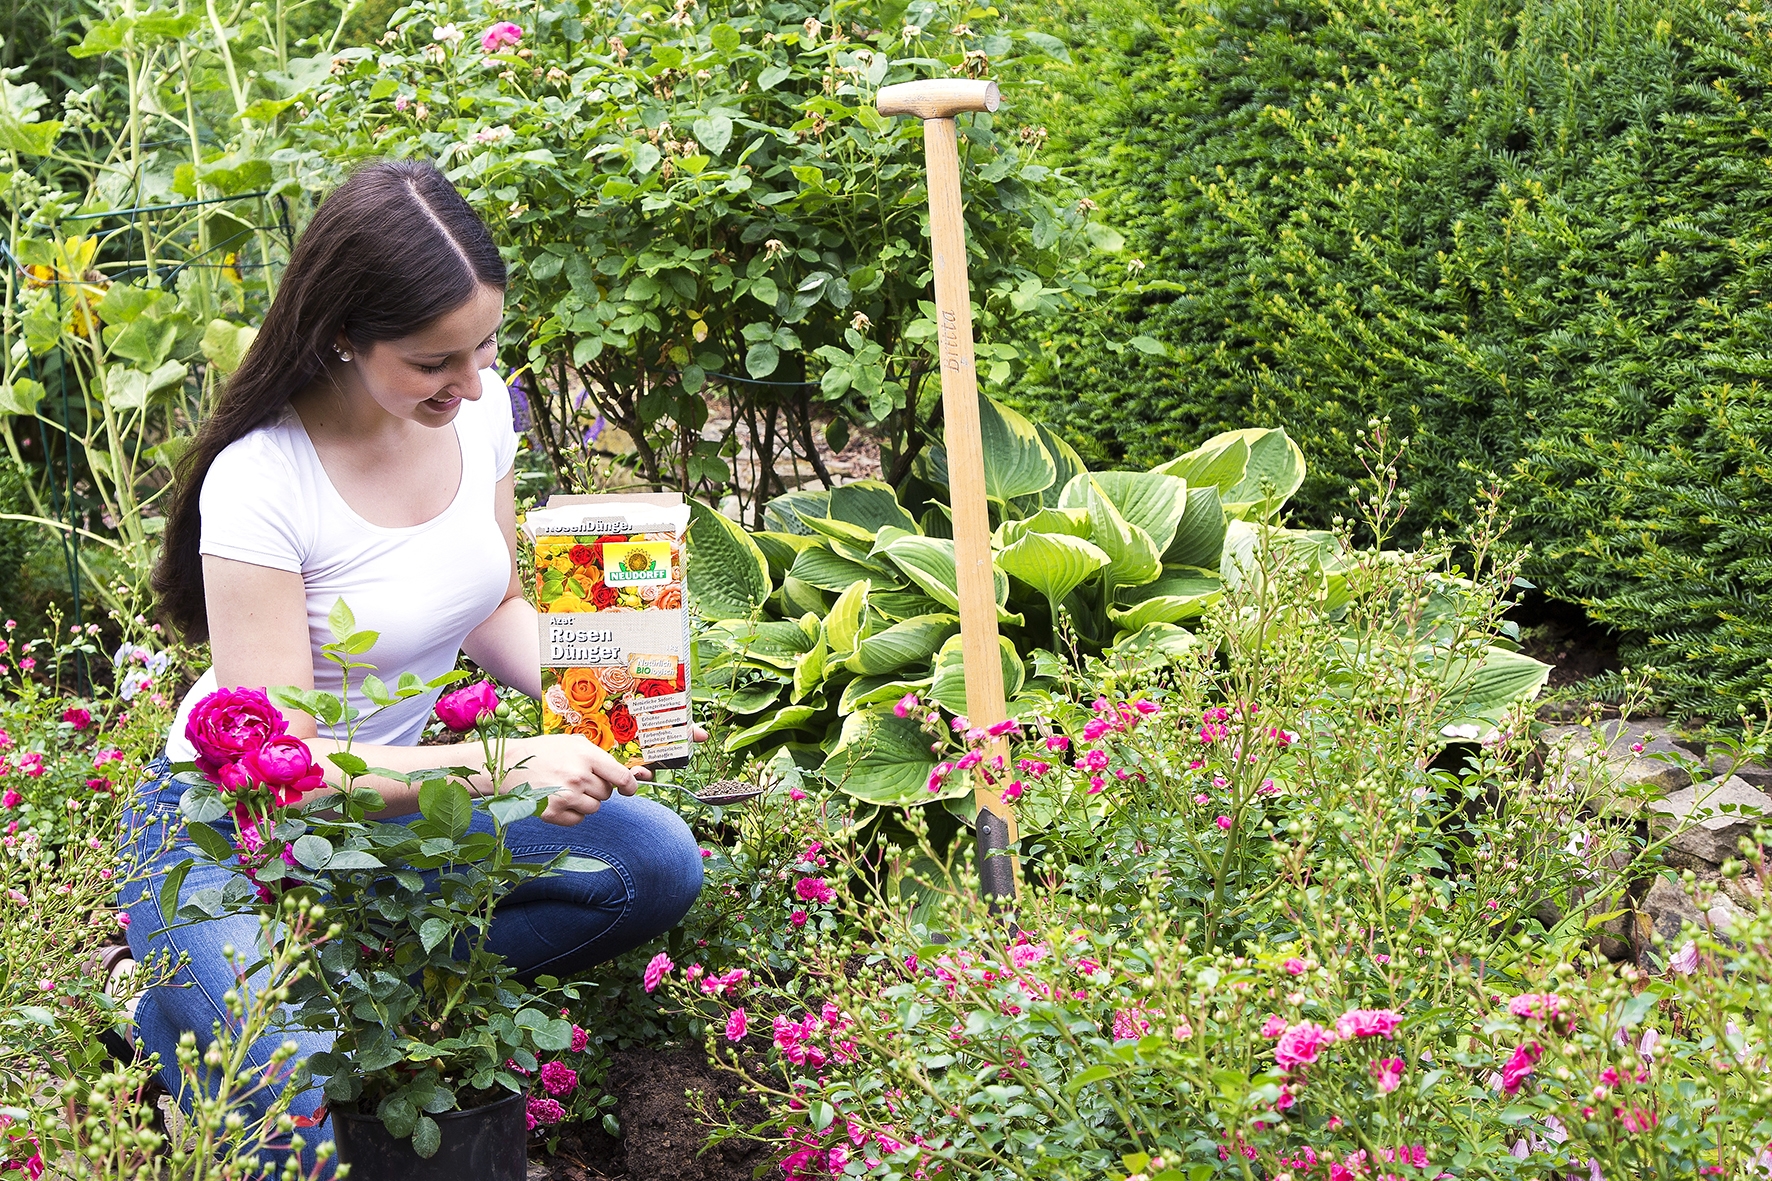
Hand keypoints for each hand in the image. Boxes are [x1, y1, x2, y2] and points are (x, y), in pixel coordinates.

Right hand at [504, 734, 638, 825]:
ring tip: (566, 787)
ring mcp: (566, 796)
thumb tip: (635, 773)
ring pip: (594, 808)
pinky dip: (572, 813)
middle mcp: (578, 776)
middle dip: (597, 788)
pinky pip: (578, 819)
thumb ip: (602, 757)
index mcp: (586, 756)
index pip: (622, 777)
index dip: (630, 786)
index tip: (629, 789)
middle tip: (577, 778)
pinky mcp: (553, 813)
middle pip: (606, 794)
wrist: (509, 764)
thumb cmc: (545, 752)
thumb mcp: (574, 744)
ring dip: (585, 801)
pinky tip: (558, 799)